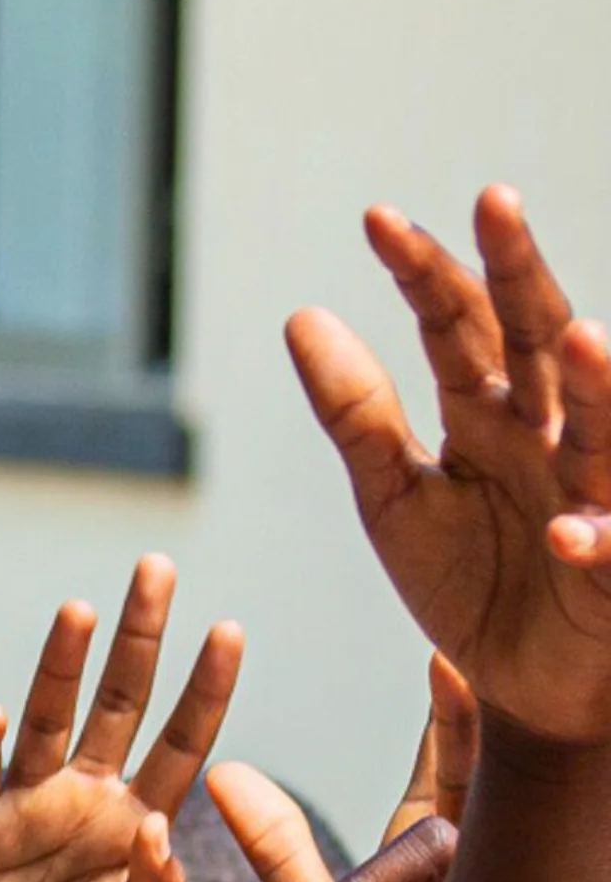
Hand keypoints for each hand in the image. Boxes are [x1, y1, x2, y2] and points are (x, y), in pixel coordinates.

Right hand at [0, 556, 239, 881]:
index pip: (183, 740)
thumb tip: (162, 827)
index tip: (230, 630)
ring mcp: (21, 812)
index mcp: (139, 826)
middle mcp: (84, 803)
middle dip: (138, 638)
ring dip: (60, 665)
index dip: (205, 687)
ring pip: (46, 720)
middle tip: (156, 569)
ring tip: (80, 611)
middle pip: (118, 703)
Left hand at [205, 659, 474, 881]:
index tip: (447, 650)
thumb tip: (219, 770)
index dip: (455, 714)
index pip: (457, 769)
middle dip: (468, 736)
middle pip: (479, 791)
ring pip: (451, 864)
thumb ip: (276, 847)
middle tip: (455, 673)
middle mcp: (479, 876)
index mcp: (435, 856)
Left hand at [290, 188, 610, 746]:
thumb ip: (356, 413)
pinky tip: (567, 532)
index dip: (423, 273)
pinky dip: (594, 539)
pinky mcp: (610, 569)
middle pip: (537, 340)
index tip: (375, 218)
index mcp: (488, 412)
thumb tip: (301, 316)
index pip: (456, 325)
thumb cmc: (468, 579)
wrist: (514, 680)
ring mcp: (591, 493)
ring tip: (580, 337)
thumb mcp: (395, 496)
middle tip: (496, 200)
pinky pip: (608, 548)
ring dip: (597, 384)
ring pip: (603, 426)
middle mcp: (547, 434)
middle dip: (523, 274)